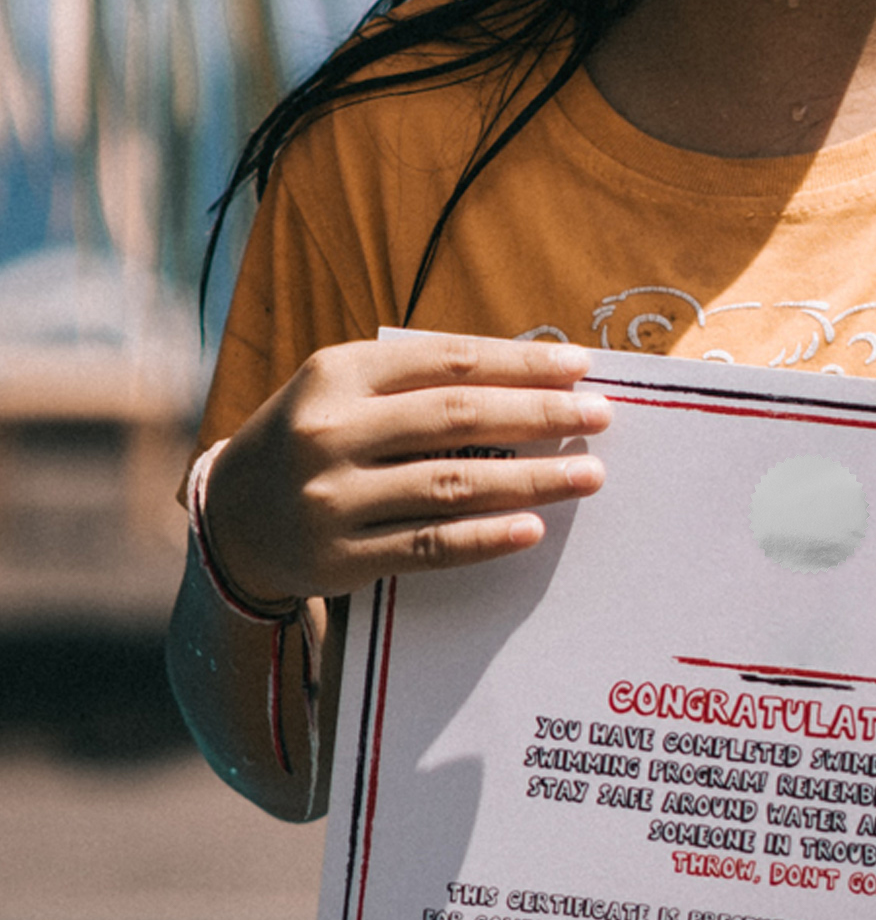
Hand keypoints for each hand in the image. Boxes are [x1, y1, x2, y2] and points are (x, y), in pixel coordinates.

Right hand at [204, 333, 610, 604]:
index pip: (450, 361)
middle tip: (600, 417)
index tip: (580, 366)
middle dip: (539, 414)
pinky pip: (429, 546)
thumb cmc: (317, 437)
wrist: (229, 519)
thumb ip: (422, 381)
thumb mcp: (347, 390)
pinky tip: (533, 529)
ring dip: (531, 479)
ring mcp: (331, 497)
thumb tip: (532, 378)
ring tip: (589, 476)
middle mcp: (330, 431)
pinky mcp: (338, 558)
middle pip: (458, 417)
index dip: (520, 362)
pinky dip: (487, 537)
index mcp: (337, 372)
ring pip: (452, 484)